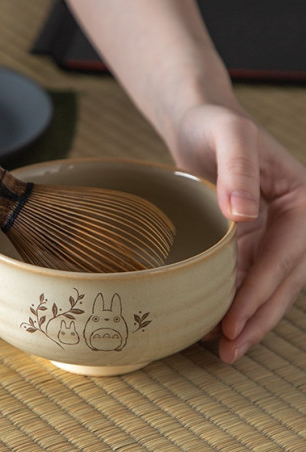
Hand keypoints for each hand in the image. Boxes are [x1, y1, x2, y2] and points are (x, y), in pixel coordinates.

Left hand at [175, 103, 305, 362]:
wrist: (198, 124)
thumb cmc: (214, 126)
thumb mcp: (229, 137)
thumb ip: (238, 171)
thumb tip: (244, 216)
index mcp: (304, 201)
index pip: (286, 256)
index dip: (260, 292)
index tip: (233, 323)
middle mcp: (295, 222)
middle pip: (283, 280)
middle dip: (258, 317)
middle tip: (230, 351)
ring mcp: (273, 233)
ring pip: (267, 285)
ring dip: (249, 318)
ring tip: (225, 350)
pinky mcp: (249, 239)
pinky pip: (247, 275)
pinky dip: (236, 300)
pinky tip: (217, 322)